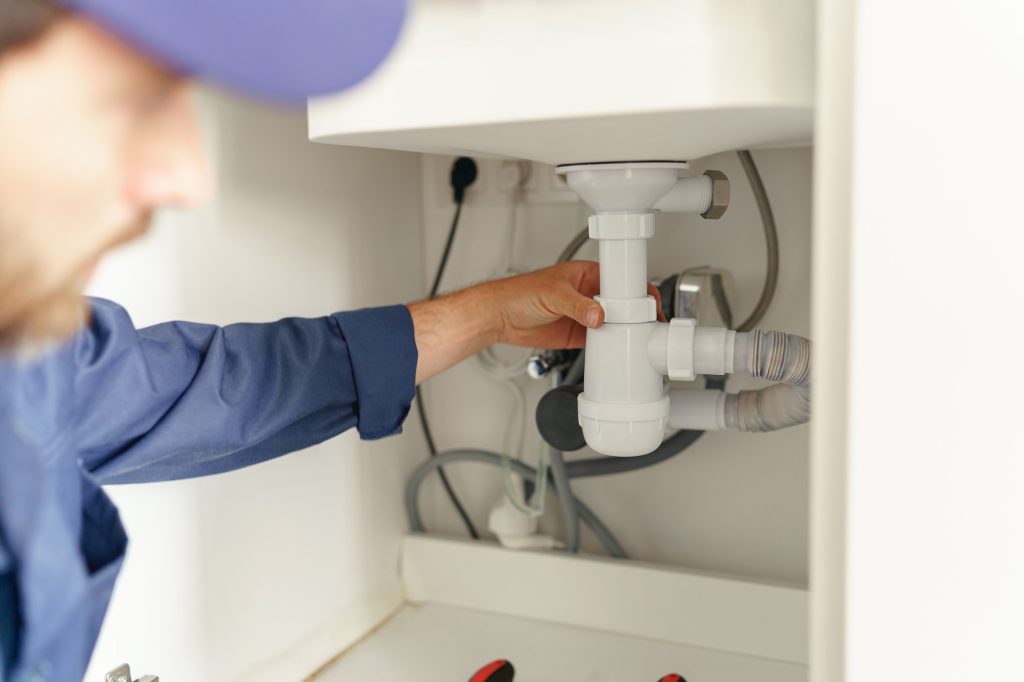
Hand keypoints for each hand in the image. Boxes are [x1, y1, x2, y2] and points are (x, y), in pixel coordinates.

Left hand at [488, 260, 662, 348]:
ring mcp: (585, 316)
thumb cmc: (520, 293)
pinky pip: (601, 341)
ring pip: (615, 323)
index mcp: (587, 275)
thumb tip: (599, 315)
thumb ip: (577, 306)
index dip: (638, 290)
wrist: (500, 317)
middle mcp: (590, 294)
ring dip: (626, 331)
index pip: (621, 279)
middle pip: (623, 303)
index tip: (650, 303)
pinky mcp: (578, 334)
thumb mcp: (552, 295)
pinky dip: (610, 346)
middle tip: (649, 325)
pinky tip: (618, 350)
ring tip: (639, 339)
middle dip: (637, 313)